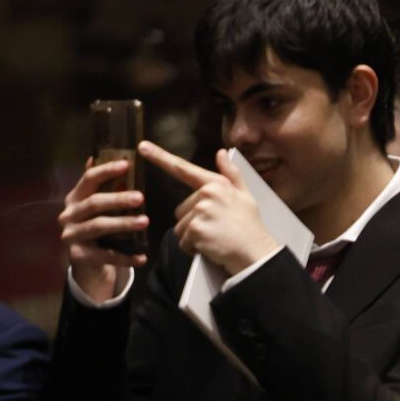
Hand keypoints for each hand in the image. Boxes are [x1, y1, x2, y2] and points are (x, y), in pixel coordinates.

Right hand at [57, 159, 149, 302]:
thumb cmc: (97, 226)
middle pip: (94, 203)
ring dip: (123, 224)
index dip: (106, 171)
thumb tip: (96, 156)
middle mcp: (69, 215)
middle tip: (141, 197)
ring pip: (99, 226)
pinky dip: (126, 257)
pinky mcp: (79, 255)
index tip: (127, 164)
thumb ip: (100, 185)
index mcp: (75, 198)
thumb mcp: (97, 205)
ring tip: (145, 222)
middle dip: (118, 199)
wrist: (87, 261)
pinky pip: (106, 255)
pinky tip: (143, 257)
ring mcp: (71, 235)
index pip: (88, 179)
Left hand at [140, 142, 279, 276]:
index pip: (184, 169)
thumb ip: (231, 174)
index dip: (161, 157)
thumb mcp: (245, 196)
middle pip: (182, 210)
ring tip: (215, 239)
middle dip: (194, 222)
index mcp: (216, 184)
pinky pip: (183, 241)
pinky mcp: (196, 228)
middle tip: (216, 229)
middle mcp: (206, 194)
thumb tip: (221, 152)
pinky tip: (211, 247)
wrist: (257, 253)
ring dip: (193, 237)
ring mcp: (200, 211)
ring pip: (181, 227)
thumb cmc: (251, 227)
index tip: (143, 147)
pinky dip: (193, 248)